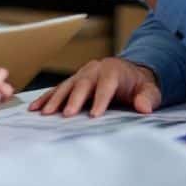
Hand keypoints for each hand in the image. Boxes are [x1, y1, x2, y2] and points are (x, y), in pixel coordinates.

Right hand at [29, 57, 161, 117]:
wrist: (130, 73)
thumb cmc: (139, 85)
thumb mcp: (150, 90)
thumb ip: (148, 98)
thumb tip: (144, 108)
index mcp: (113, 71)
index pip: (106, 85)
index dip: (101, 100)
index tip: (95, 115)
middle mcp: (95, 70)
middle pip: (83, 84)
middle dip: (74, 99)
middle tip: (66, 114)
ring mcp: (82, 74)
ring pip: (67, 86)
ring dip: (55, 99)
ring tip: (45, 113)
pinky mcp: (73, 81)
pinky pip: (58, 89)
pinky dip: (46, 98)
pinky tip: (35, 108)